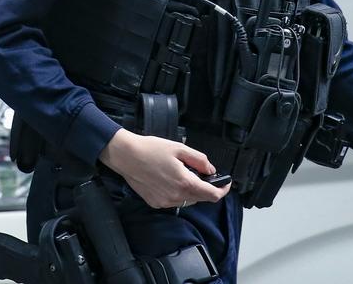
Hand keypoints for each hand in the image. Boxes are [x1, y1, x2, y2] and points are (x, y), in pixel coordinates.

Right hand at [99, 129, 230, 208]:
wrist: (126, 156)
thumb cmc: (150, 149)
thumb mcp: (179, 148)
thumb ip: (199, 160)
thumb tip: (210, 170)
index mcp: (184, 182)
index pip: (212, 195)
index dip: (223, 190)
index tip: (226, 183)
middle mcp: (176, 196)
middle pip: (201, 198)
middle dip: (206, 187)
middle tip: (201, 172)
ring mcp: (165, 202)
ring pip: (187, 200)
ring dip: (191, 190)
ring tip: (182, 173)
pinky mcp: (155, 203)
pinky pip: (174, 201)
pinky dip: (177, 193)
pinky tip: (169, 180)